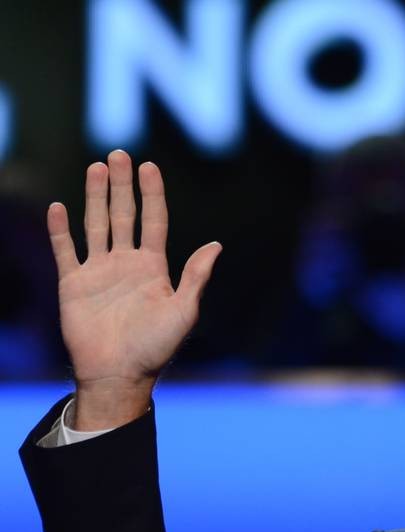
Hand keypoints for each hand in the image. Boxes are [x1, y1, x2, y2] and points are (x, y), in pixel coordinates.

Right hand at [47, 150, 221, 429]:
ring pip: (96, 224)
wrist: (120, 374)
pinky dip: (60, 230)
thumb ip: (196, 276)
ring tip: (95, 168)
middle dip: (121, 185)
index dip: (152, 193)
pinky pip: (66, 251)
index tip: (149, 166)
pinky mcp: (73, 284)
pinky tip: (59, 207)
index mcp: (154, 267)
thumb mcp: (184, 311)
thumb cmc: (156, 347)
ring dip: (94, 197)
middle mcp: (126, 263)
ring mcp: (99, 272)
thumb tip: (216, 245)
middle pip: (124, 214)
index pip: (153, 220)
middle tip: (118, 154)